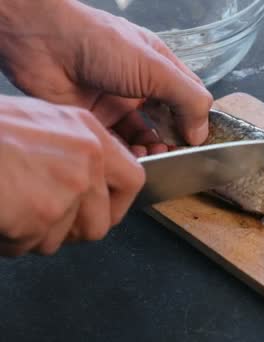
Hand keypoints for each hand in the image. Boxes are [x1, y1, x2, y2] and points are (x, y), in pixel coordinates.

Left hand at [0, 0, 211, 156]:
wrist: (44, 44)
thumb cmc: (102, 44)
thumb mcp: (156, 68)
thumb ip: (186, 99)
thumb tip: (200, 133)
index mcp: (159, 67)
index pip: (188, 96)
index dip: (196, 118)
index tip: (198, 139)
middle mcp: (140, 87)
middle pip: (167, 120)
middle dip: (174, 139)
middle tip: (176, 152)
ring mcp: (116, 105)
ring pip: (143, 136)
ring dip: (153, 149)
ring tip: (155, 154)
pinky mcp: (95, 121)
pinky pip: (117, 144)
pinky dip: (128, 154)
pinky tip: (132, 157)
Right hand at [0, 95, 143, 255]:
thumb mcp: (39, 122)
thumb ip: (73, 150)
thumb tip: (91, 181)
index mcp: (88, 131)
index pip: (133, 178)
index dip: (116, 204)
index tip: (101, 213)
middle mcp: (87, 156)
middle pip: (101, 221)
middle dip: (71, 232)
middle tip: (44, 223)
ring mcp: (69, 185)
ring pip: (63, 238)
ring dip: (34, 235)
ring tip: (9, 208)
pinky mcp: (44, 212)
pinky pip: (31, 244)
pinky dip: (10, 239)